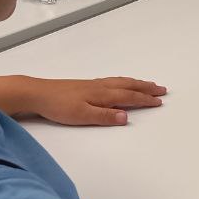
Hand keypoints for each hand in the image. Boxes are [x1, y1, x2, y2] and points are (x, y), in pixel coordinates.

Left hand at [28, 76, 166, 125]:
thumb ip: (105, 116)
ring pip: (120, 82)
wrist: (37, 93)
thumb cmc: (58, 106)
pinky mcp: (85, 86)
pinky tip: (121, 84)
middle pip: (128, 86)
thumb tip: (126, 117)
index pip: (128, 97)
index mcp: (102, 95)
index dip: (144, 99)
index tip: (159, 101)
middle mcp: (100, 87)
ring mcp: (93, 85)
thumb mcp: (82, 116)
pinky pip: (112, 81)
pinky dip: (123, 81)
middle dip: (145, 88)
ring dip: (136, 83)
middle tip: (161, 89)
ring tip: (147, 84)